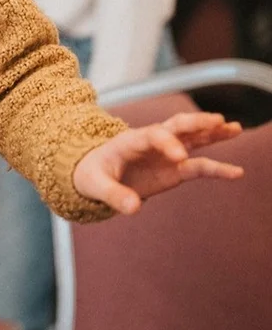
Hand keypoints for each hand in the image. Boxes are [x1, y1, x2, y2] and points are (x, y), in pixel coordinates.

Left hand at [73, 111, 243, 214]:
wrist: (95, 176)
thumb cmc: (93, 176)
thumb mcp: (95, 185)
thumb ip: (113, 195)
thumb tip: (134, 208)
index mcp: (129, 141)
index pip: (151, 135)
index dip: (167, 143)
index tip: (180, 157)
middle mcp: (151, 143)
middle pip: (175, 127)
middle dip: (195, 123)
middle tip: (217, 121)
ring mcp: (164, 154)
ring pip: (191, 139)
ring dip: (212, 133)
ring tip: (235, 127)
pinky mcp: (174, 169)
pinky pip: (198, 166)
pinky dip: (217, 167)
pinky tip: (237, 172)